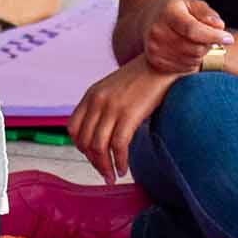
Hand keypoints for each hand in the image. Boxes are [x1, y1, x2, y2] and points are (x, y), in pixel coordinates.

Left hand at [70, 59, 176, 182]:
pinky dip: (119, 161)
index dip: (80, 147)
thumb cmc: (142, 78)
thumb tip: (102, 136)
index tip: (92, 158)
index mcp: (91, 95)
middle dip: (93, 162)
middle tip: (105, 173)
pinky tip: (124, 169)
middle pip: (85, 141)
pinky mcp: (129, 114)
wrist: (163, 61)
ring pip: (98, 147)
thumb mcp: (114, 88)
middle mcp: (97, 101)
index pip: (74, 128)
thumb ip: (104, 106)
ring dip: (104, 167)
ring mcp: (112, 107)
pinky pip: (118, 145)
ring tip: (113, 176)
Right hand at [137, 0, 231, 75]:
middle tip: (210, 37)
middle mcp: (157, 31)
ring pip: (192, 60)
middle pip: (195, 48)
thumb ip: (206, 13)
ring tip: (197, 42)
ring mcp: (154, 48)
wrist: (149, 19)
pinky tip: (188, 50)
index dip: (213, 36)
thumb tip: (220, 26)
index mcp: (168, 13)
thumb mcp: (191, 4)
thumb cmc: (177, 10)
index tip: (229, 38)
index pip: (193, 30)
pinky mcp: (155, 61)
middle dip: (209, 44)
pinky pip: (184, 68)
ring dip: (201, 54)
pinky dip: (192, 61)